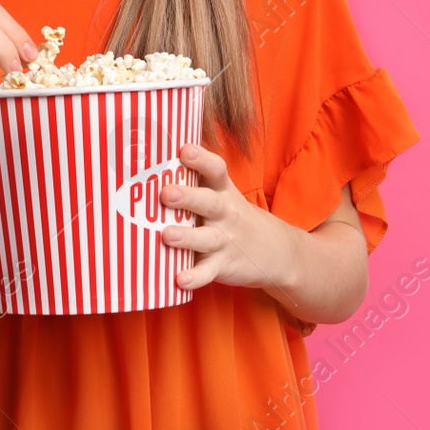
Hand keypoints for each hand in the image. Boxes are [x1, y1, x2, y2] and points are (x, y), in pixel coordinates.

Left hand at [160, 143, 297, 296]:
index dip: (201, 159)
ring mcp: (225, 240)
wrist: (277, 251)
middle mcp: (225, 213)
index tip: (185, 150)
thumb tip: (152, 156)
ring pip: (205, 238)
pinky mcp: (223, 265)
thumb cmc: (232, 216)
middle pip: (208, 202)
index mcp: (222, 191)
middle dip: (188, 197)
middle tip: (166, 193)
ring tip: (167, 235)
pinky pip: (208, 272)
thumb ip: (195, 180)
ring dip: (186, 237)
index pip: (215, 170)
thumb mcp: (222, 194)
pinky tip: (180, 279)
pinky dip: (195, 277)